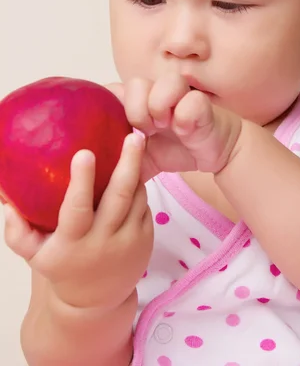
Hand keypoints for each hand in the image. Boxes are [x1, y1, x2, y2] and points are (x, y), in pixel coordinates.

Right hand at [3, 131, 152, 311]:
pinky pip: (145, 206)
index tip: (85, 153)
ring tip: (133, 148)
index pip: (78, 208)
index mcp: (74, 241)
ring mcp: (129, 241)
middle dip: (129, 163)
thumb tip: (6, 200)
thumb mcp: (34, 253)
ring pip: (137, 197)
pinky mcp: (146, 240)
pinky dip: (139, 189)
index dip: (82, 181)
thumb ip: (17, 229)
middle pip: (120, 195)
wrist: (95, 302)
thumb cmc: (61, 266)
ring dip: (135, 172)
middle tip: (133, 137)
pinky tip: (133, 178)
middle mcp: (104, 240)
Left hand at [108, 74, 242, 180]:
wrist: (214, 151)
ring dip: (160, 108)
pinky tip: (185, 132)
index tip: (114, 129)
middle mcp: (157, 93)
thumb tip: (93, 180)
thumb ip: (119, 163)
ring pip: (164, 82)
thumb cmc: (175, 150)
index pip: (113, 90)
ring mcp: (181, 95)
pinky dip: (184, 118)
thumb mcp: (141, 160)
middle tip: (146, 132)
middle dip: (137, 111)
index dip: (110, 106)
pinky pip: (191, 100)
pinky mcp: (202, 103)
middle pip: (135, 84)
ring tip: (165, 127)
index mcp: (139, 102)